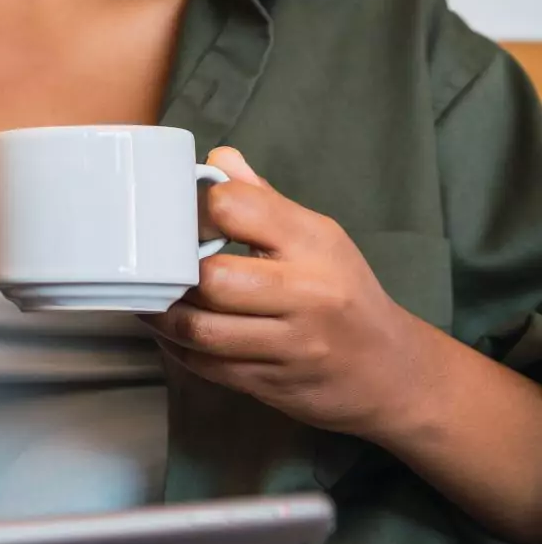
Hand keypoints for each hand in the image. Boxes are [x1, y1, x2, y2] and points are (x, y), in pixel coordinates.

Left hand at [140, 147, 433, 436]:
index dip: (198, 208)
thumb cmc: (345, 294)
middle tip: (154, 265)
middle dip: (173, 272)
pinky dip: (176, 346)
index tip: (181, 216)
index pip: (237, 207)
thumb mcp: (320, 238)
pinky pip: (206, 365)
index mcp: (315, 244)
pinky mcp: (273, 383)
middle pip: (213, 278)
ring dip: (163, 314)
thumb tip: (220, 159)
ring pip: (202, 329)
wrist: (392, 371)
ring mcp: (291, 345)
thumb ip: (264, 201)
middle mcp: (307, 294)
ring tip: (150, 297)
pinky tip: (170, 329)